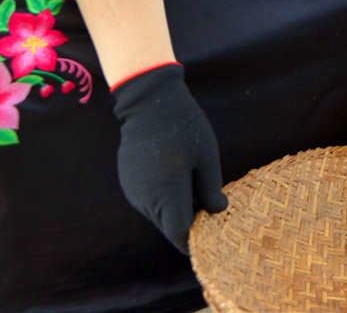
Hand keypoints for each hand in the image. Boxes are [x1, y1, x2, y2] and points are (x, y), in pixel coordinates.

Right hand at [110, 64, 226, 253]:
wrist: (150, 105)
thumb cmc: (185, 129)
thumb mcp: (207, 157)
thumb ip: (211, 189)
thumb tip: (218, 212)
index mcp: (167, 194)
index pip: (179, 232)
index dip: (195, 241)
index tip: (212, 240)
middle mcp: (146, 199)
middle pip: (169, 226)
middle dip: (189, 225)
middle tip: (211, 213)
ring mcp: (134, 192)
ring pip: (159, 215)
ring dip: (177, 211)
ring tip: (197, 191)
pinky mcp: (129, 184)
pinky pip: (150, 202)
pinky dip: (165, 200)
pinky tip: (179, 180)